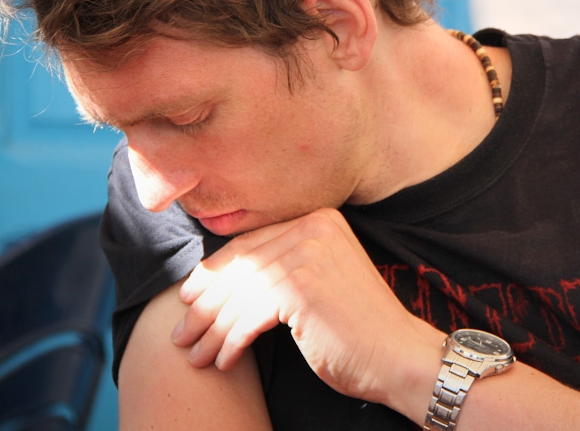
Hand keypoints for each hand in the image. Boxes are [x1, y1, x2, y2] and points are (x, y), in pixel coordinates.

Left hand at [170, 208, 442, 407]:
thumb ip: (284, 265)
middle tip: (181, 333)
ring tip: (196, 355)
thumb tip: (219, 277)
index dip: (214, 274)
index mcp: (318, 218)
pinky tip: (224, 361)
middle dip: (205, 305)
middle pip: (241, 267)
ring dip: (212, 330)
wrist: (398, 354)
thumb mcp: (320, 280)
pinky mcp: (301, 288)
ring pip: (241, 295)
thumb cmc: (357, 327)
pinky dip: (232, 342)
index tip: (189, 299)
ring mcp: (308, 255)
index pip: (250, 244)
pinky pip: (250, 317)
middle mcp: (313, 227)